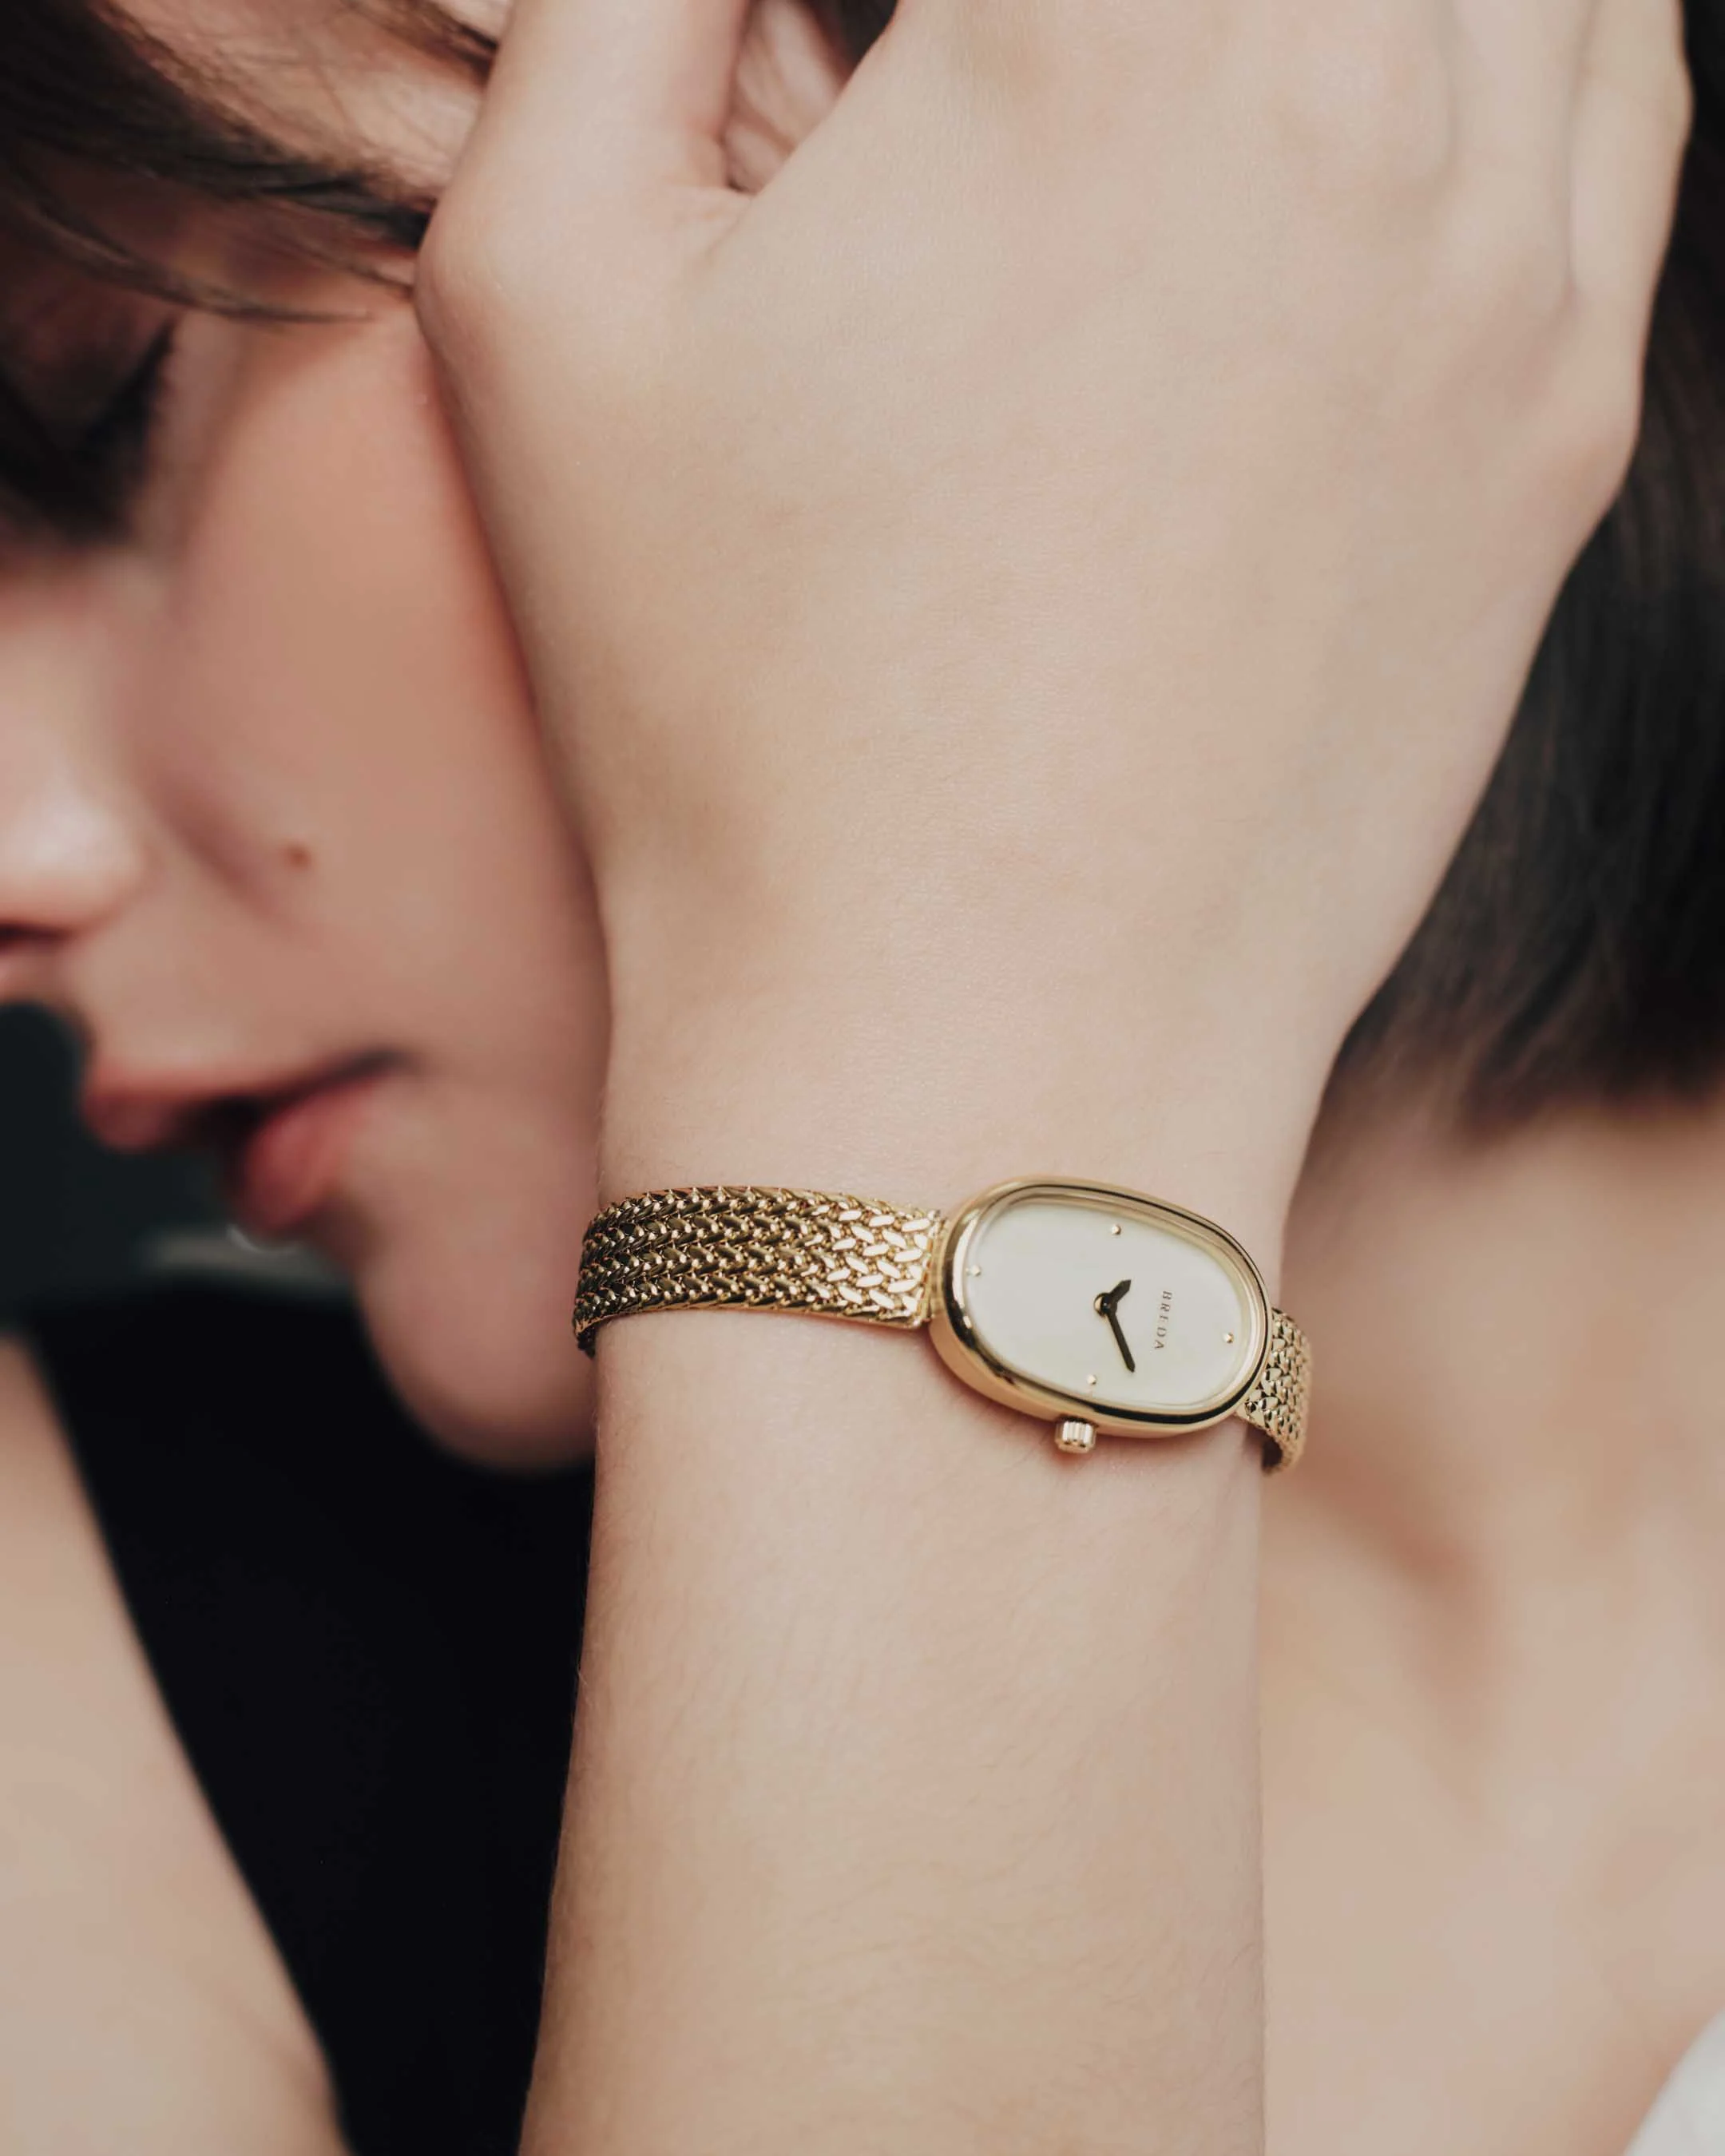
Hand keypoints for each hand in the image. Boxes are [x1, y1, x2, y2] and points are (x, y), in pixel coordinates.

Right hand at [419, 0, 1688, 1235]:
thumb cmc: (732, 714)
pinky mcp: (1563, 429)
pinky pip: (1628, 92)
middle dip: (1122, 1)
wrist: (974, 1042)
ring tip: (1201, 78)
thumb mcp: (540, 296)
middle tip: (1038, 83)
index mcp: (1092, 39)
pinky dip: (1528, 24)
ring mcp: (1506, 274)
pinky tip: (1402, 75)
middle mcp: (1356, 104)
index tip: (904, 61)